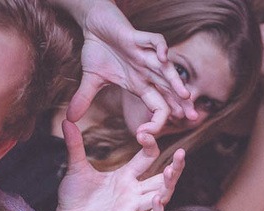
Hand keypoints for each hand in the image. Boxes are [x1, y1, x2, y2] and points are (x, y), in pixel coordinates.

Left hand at [51, 120, 183, 210]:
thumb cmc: (73, 198)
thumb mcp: (76, 168)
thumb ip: (75, 146)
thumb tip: (66, 120)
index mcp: (125, 176)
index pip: (148, 158)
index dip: (150, 144)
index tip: (144, 132)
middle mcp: (132, 191)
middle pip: (163, 179)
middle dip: (175, 167)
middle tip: (182, 153)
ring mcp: (131, 207)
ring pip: (161, 197)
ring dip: (168, 186)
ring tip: (170, 171)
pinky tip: (157, 199)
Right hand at [67, 0, 194, 137]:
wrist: (94, 23)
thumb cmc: (97, 49)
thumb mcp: (90, 80)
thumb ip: (84, 99)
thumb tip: (69, 119)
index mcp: (138, 83)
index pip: (155, 105)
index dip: (157, 120)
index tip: (149, 135)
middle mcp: (145, 71)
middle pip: (168, 90)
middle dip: (181, 104)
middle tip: (194, 118)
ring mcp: (143, 54)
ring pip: (165, 69)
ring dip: (175, 81)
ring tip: (186, 95)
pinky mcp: (136, 37)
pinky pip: (154, 41)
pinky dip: (160, 48)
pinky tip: (164, 58)